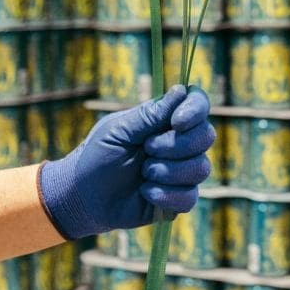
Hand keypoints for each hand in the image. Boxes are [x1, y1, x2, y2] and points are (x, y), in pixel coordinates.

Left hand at [37, 85, 214, 238]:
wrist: (83, 197)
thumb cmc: (97, 156)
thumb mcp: (119, 131)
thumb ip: (150, 115)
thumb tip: (181, 90)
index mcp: (166, 121)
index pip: (198, 104)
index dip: (195, 111)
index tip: (176, 122)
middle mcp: (180, 143)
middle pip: (206, 136)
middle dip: (175, 145)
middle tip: (146, 149)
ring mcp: (182, 172)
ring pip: (201, 168)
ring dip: (168, 171)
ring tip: (143, 174)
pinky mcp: (179, 199)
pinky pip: (190, 196)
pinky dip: (166, 195)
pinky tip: (145, 193)